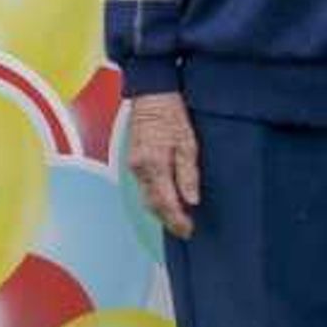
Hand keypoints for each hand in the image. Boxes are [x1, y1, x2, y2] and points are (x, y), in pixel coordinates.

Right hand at [123, 92, 199, 238]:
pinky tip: (167, 201)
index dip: (177, 220)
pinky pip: (144, 187)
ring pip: (147, 197)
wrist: (151, 95)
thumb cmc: (172, 114)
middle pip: (152, 204)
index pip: (165, 202)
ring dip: (161, 211)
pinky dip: (155, 199)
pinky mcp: (134, 161)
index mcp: (153, 165)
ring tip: (178, 220)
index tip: (189, 231)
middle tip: (185, 231)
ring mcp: (134, 166)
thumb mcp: (188, 142)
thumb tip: (191, 200)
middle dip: (168, 220)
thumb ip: (188, 173)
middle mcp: (139, 169)